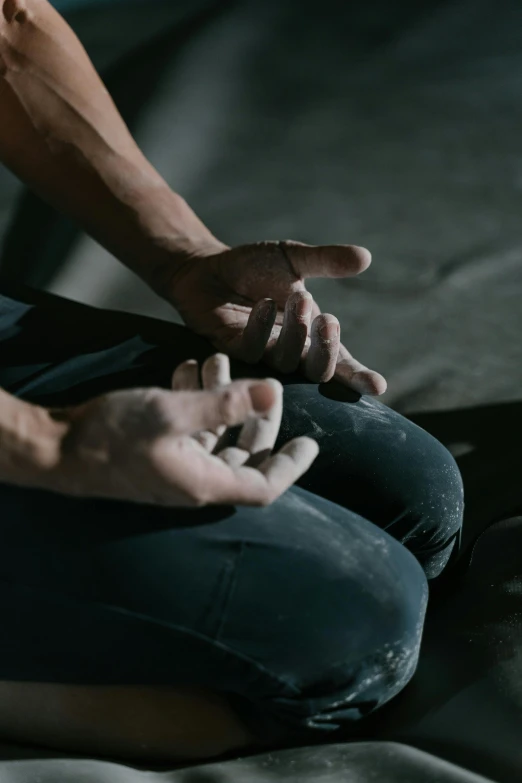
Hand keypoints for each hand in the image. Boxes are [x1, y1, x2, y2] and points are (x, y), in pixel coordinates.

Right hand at [49, 355, 317, 507]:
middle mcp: (195, 480)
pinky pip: (188, 430)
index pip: (265, 485)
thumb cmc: (111, 436)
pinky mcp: (157, 452)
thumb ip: (225, 404)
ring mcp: (175, 467)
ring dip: (220, 398)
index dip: (292, 466)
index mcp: (206, 481)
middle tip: (259, 382)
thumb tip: (275, 390)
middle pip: (243, 454)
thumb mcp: (172, 413)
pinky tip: (186, 369)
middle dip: (255, 416)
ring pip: (213, 435)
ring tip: (214, 359)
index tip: (311, 443)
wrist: (53, 449)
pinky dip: (194, 401)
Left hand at [164, 240, 386, 394]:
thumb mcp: (292, 259)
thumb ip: (326, 261)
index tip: (377, 386)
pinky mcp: (232, 350)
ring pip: (286, 361)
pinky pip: (251, 351)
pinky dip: (260, 329)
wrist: (206, 267)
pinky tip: (263, 304)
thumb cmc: (253, 267)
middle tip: (327, 320)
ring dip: (295, 332)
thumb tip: (365, 257)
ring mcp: (262, 354)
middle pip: (316, 371)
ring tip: (296, 297)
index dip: (358, 376)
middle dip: (326, 349)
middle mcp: (290, 350)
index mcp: (311, 335)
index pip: (341, 362)